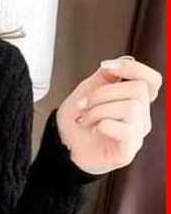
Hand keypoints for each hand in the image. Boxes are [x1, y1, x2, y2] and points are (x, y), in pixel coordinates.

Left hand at [56, 55, 162, 174]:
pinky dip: (105, 125)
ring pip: (132, 108)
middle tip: (83, 104)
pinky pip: (127, 130)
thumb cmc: (76, 122)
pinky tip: (94, 130)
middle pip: (138, 90)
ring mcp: (136, 135)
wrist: (61, 147)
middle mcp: (140, 117)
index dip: (133, 69)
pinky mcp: (127, 152)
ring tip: (84, 119)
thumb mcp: (87, 91)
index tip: (106, 68)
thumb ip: (105, 76)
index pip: (152, 80)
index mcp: (134, 101)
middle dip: (104, 93)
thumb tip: (123, 61)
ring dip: (99, 110)